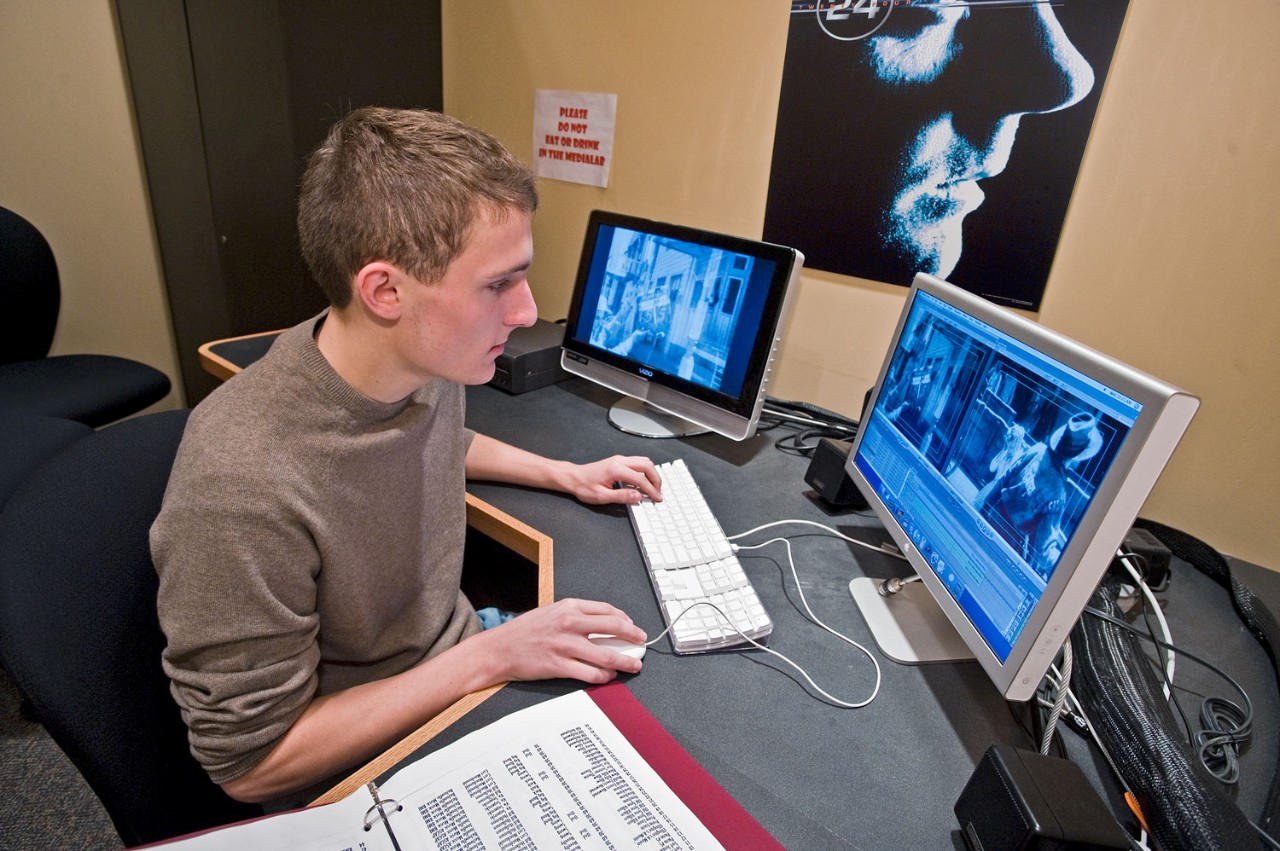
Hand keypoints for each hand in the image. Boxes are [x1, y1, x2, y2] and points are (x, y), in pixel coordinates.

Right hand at [483, 599, 647, 683]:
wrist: (499, 649)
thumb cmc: (523, 631)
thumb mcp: (550, 612)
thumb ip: (575, 615)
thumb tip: (602, 623)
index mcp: (568, 607)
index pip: (607, 610)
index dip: (625, 620)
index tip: (632, 627)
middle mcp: (569, 624)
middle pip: (613, 628)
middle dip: (633, 637)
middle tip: (642, 644)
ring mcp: (565, 646)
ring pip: (606, 655)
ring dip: (625, 662)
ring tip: (634, 666)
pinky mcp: (559, 666)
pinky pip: (590, 673)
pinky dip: (604, 677)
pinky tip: (609, 677)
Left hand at [559, 455, 661, 505]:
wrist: (573, 477)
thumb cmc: (584, 486)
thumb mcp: (601, 496)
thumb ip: (621, 496)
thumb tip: (637, 496)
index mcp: (616, 469)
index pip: (640, 479)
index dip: (651, 489)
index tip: (657, 498)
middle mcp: (620, 461)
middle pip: (647, 465)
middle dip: (656, 479)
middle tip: (658, 492)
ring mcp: (620, 459)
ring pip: (644, 462)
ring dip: (651, 474)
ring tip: (653, 488)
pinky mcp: (619, 461)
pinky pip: (637, 463)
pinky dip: (645, 472)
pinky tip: (642, 483)